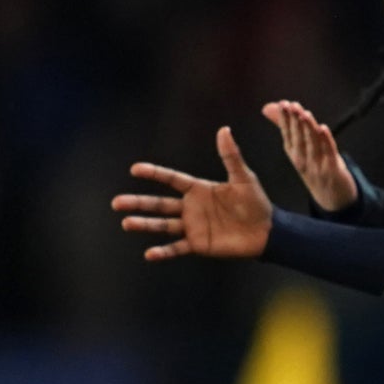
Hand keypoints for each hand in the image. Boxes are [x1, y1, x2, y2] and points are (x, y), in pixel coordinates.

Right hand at [113, 126, 272, 260]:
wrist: (267, 231)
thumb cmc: (256, 202)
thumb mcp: (243, 177)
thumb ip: (231, 156)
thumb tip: (224, 130)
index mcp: (198, 189)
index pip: (171, 179)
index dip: (154, 174)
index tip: (135, 169)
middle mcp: (190, 207)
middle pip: (159, 204)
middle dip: (138, 202)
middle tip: (116, 203)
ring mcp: (192, 226)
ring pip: (162, 225)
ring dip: (144, 224)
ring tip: (126, 222)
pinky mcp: (198, 244)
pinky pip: (177, 247)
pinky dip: (163, 251)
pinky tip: (149, 253)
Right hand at [263, 101, 357, 211]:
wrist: (333, 198)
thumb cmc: (314, 168)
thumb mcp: (298, 148)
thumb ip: (286, 125)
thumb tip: (267, 107)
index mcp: (294, 154)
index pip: (287, 134)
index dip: (286, 119)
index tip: (283, 105)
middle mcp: (302, 160)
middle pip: (298, 138)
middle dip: (294, 121)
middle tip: (291, 106)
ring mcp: (317, 166)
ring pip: (312, 144)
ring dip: (308, 128)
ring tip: (304, 114)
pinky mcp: (333, 169)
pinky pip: (329, 153)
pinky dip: (326, 141)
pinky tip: (323, 129)